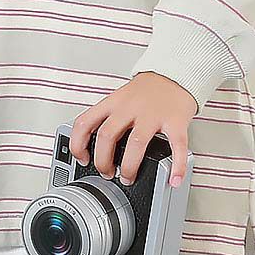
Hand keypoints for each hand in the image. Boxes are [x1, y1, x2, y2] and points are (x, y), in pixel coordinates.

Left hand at [69, 71, 196, 188]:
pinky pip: (176, 146)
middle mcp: (130, 107)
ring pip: (136, 143)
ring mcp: (153, 114)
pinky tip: (173, 179)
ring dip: (129, 167)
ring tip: (129, 178)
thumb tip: (93, 145)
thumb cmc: (147, 90)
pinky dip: (176, 166)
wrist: (174, 74)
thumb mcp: (121, 97)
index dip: (78, 144)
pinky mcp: (176, 121)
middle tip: (107, 173)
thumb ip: (108, 117)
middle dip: (103, 161)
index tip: (82, 159)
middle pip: (107, 136)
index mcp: (114, 102)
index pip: (85, 122)